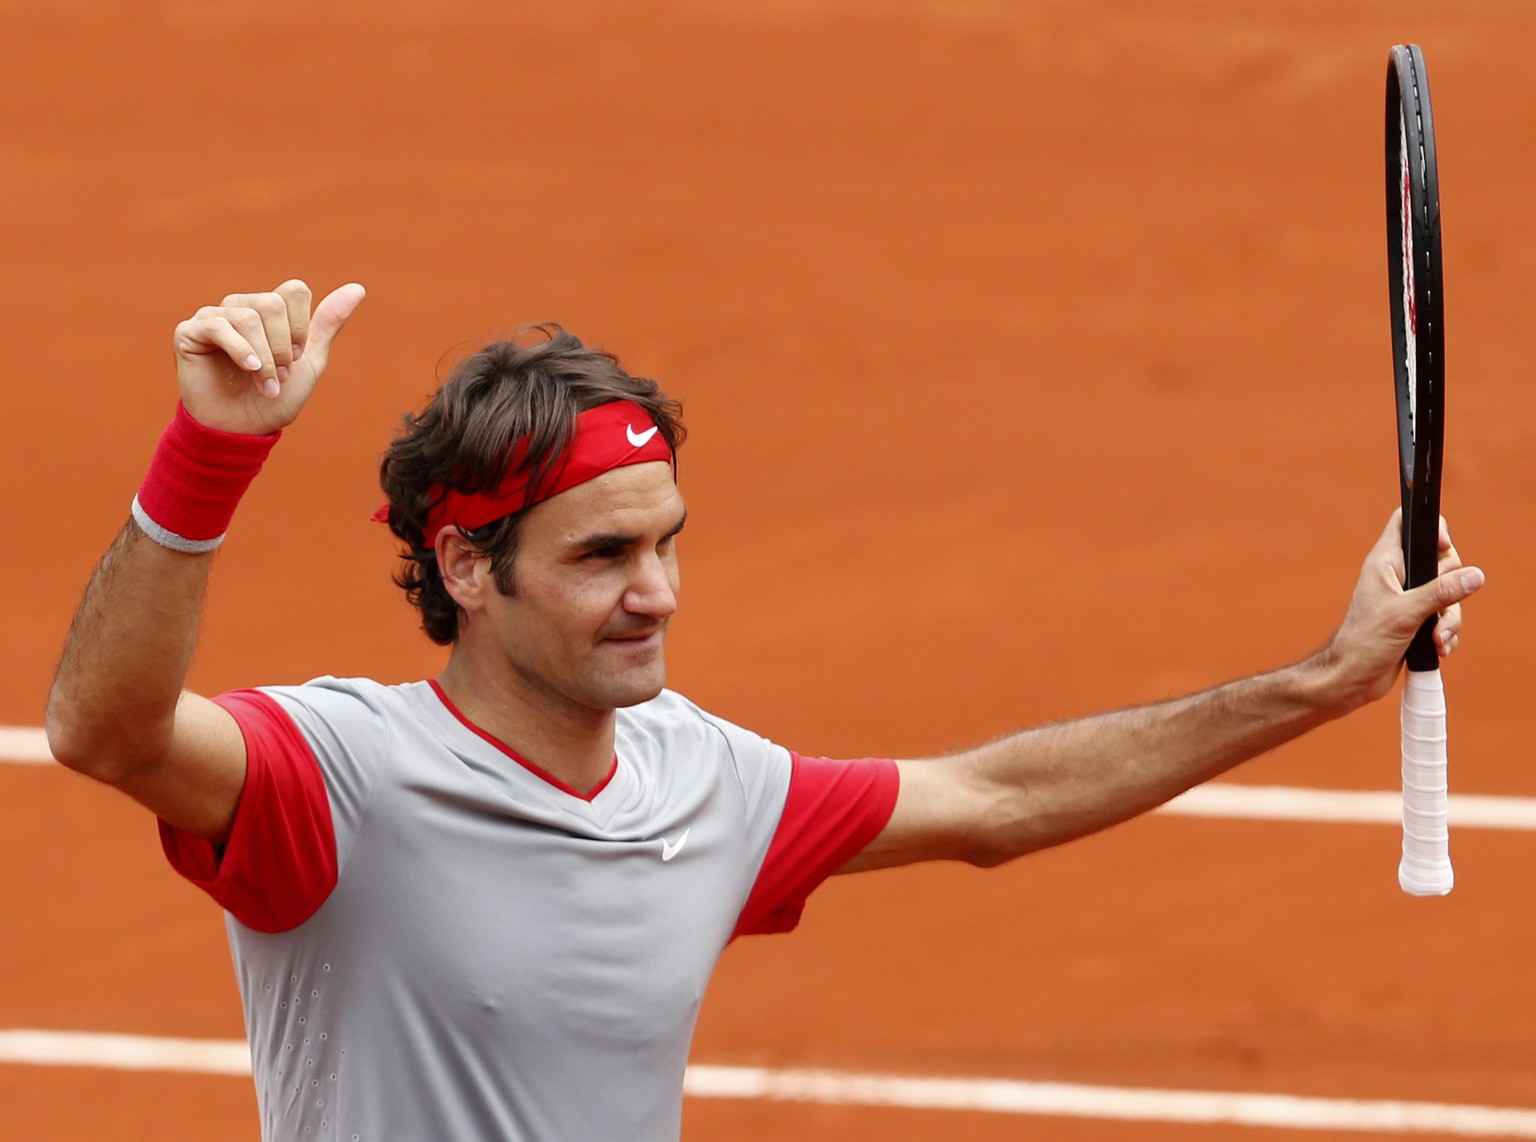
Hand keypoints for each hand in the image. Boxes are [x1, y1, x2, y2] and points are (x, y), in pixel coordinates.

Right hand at [173, 280, 365, 434]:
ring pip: (248, 316)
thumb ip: (328, 323)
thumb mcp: (310, 360)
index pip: (295, 291)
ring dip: (264, 357)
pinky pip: (218, 326)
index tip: (297, 357)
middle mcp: (241, 307)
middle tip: (280, 376)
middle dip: (283, 346)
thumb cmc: (276, 398)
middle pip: (272, 303)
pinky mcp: (190, 331)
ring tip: (265, 384)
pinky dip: (240, 351)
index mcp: (270, 311)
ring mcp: (214, 316)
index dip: (301, 326)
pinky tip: (248, 370)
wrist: (244, 429)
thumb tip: (358, 289)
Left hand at [1321, 510, 1484, 707]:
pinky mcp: (1417, 620)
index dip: (1431, 526)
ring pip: (1449, 594)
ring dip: (1449, 620)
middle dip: (1450, 588)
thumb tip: (1474, 576)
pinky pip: (1445, 617)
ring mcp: (1409, 598)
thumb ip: (1441, 592)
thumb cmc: (1364, 641)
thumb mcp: (1405, 613)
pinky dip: (1446, 633)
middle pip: (1442, 561)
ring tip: (1436, 638)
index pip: (1406, 523)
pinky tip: (1438, 648)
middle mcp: (1398, 575)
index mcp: (1385, 561)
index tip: (1443, 545)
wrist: (1353, 678)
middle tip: (1437, 607)